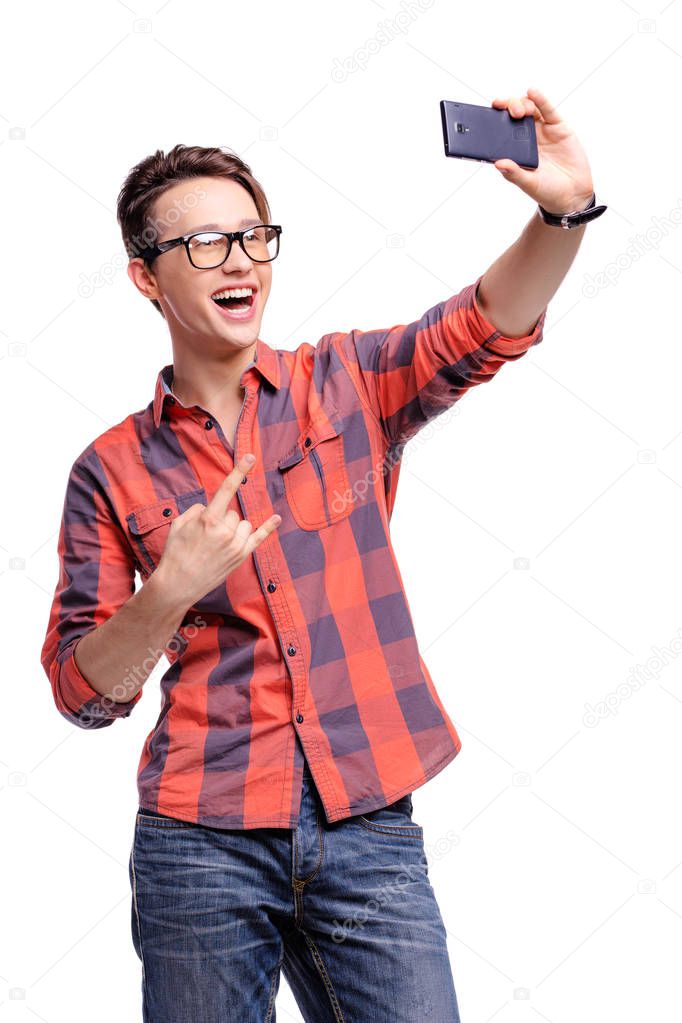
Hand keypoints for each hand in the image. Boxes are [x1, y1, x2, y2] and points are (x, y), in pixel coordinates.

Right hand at [156, 454, 281, 608]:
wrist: (178, 585)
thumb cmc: (175, 554)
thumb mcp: (178, 526)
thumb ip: (196, 510)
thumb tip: (210, 508)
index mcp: (208, 519)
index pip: (226, 490)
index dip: (238, 471)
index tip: (249, 457)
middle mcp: (225, 531)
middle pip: (232, 513)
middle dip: (221, 519)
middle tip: (206, 536)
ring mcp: (235, 545)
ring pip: (243, 524)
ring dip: (233, 528)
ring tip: (217, 544)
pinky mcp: (241, 557)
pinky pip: (259, 538)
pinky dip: (268, 527)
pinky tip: (276, 518)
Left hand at [490, 86, 593, 214]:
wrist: (573, 195)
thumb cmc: (548, 191)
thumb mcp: (529, 184)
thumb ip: (514, 173)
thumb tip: (498, 163)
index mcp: (515, 151)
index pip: (500, 130)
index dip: (493, 121)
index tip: (485, 116)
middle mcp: (527, 138)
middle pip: (513, 114)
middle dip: (507, 107)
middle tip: (506, 112)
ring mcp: (542, 130)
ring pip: (529, 108)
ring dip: (521, 103)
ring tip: (520, 110)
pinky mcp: (558, 127)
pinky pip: (548, 109)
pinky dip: (540, 99)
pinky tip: (533, 92)